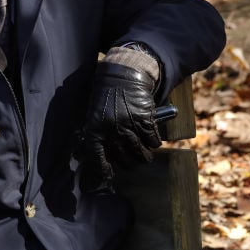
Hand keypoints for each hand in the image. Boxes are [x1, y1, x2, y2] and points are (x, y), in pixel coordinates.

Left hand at [76, 59, 160, 191]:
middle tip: (131, 162)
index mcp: (95, 129)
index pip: (97, 157)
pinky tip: (153, 141)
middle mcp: (111, 130)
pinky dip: (154, 143)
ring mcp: (129, 125)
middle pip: (122, 158)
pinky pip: (153, 140)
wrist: (123, 75)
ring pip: (140, 152)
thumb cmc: (107, 96)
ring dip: (144, 156)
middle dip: (129, 163)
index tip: (109, 174)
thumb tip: (101, 156)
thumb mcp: (94, 114)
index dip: (103, 169)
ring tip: (145, 156)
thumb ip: (98, 134)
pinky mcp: (145, 120)